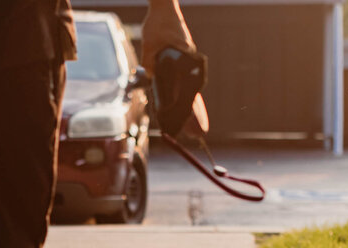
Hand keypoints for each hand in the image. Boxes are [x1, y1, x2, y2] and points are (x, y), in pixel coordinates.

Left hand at [142, 0, 207, 137]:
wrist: (164, 11)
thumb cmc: (158, 26)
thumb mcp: (150, 46)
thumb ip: (150, 64)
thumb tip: (152, 82)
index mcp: (186, 63)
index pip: (190, 93)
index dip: (191, 112)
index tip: (194, 126)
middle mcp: (189, 66)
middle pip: (193, 96)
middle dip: (195, 117)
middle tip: (198, 135)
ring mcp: (188, 66)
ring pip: (190, 93)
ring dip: (191, 110)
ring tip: (193, 130)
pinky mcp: (183, 65)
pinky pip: (185, 87)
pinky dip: (185, 100)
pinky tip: (186, 112)